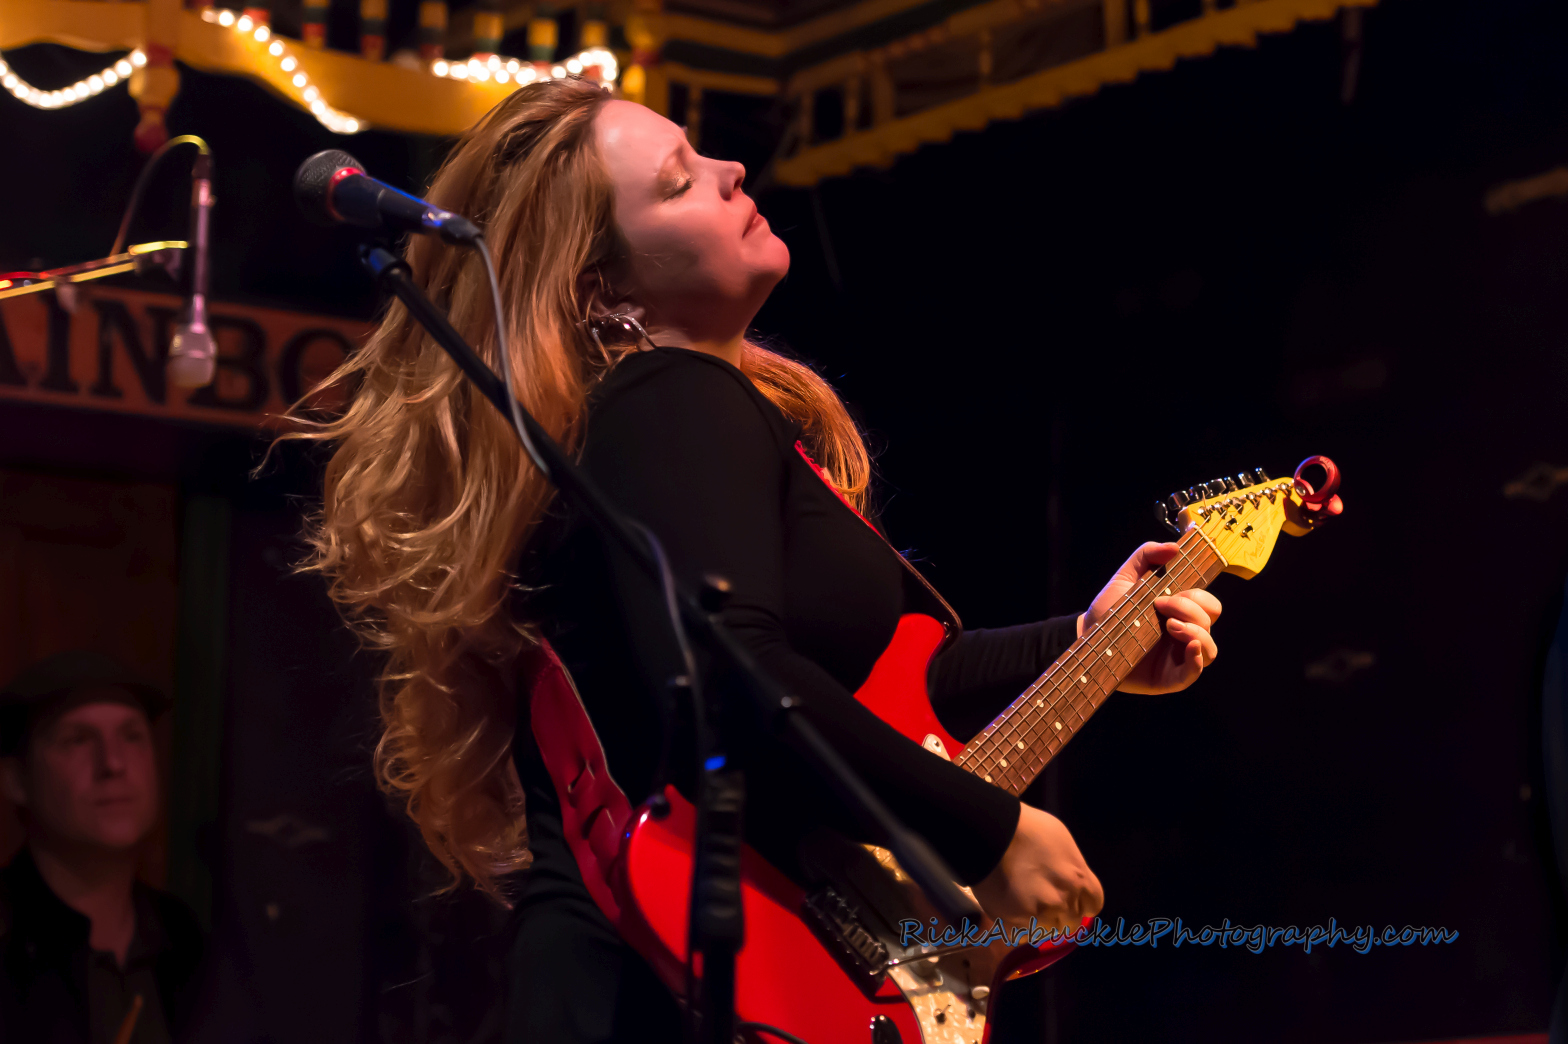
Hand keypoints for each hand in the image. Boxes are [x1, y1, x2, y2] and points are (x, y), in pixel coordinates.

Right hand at [972, 803, 1102, 930]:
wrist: (989, 833)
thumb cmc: (1028, 829)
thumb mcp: (1062, 841)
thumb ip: (1071, 867)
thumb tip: (1069, 880)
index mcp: (1078, 880)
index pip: (1093, 905)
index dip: (1082, 903)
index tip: (1072, 900)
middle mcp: (1062, 902)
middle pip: (1070, 922)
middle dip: (1060, 914)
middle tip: (1045, 902)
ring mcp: (1037, 915)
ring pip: (1047, 931)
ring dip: (1040, 922)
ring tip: (1026, 906)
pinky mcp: (1012, 923)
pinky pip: (1023, 934)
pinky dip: (1020, 926)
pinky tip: (1012, 910)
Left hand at [1077, 541, 1221, 694]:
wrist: (1086, 637)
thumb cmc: (1109, 610)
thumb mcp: (1126, 577)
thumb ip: (1147, 555)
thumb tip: (1174, 546)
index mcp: (1179, 611)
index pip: (1208, 602)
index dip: (1196, 595)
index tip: (1166, 593)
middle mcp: (1184, 632)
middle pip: (1211, 620)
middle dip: (1191, 609)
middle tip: (1160, 606)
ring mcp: (1178, 656)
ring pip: (1210, 647)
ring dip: (1196, 632)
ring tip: (1169, 626)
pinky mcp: (1169, 677)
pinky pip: (1195, 672)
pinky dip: (1197, 660)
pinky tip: (1189, 648)